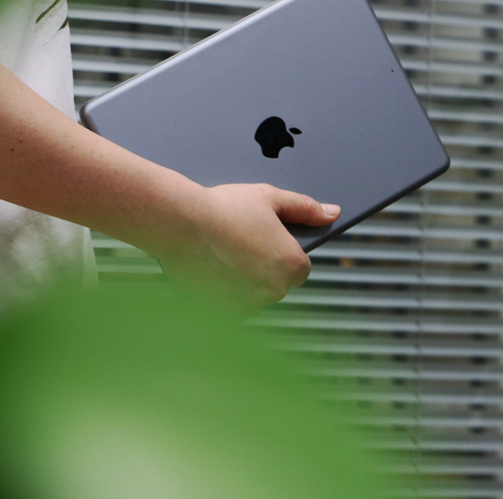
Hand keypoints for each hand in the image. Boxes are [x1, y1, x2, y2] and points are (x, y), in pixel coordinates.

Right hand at [159, 183, 339, 319]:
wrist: (180, 223)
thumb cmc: (224, 209)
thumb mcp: (270, 198)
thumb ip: (305, 208)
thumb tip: (332, 213)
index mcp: (292, 265)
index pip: (299, 268)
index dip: (282, 253)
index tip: (263, 242)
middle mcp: (274, 291)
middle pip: (276, 283)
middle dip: (261, 267)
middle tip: (238, 244)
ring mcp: (247, 305)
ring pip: (252, 296)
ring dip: (242, 282)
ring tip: (221, 255)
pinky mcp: (222, 314)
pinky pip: (229, 305)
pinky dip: (222, 293)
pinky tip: (210, 270)